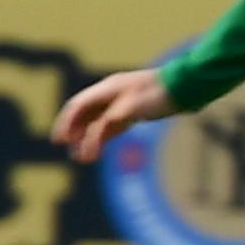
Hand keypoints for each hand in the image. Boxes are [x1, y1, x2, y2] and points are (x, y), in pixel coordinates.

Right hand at [53, 66, 176, 162]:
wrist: (186, 87)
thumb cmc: (157, 95)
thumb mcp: (129, 109)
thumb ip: (108, 124)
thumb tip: (90, 141)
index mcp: (106, 89)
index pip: (78, 106)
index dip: (66, 123)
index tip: (58, 141)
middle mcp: (111, 94)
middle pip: (85, 113)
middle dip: (75, 132)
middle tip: (69, 150)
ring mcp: (122, 102)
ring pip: (97, 120)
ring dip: (88, 137)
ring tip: (83, 157)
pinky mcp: (134, 110)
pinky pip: (112, 124)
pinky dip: (103, 137)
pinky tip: (100, 148)